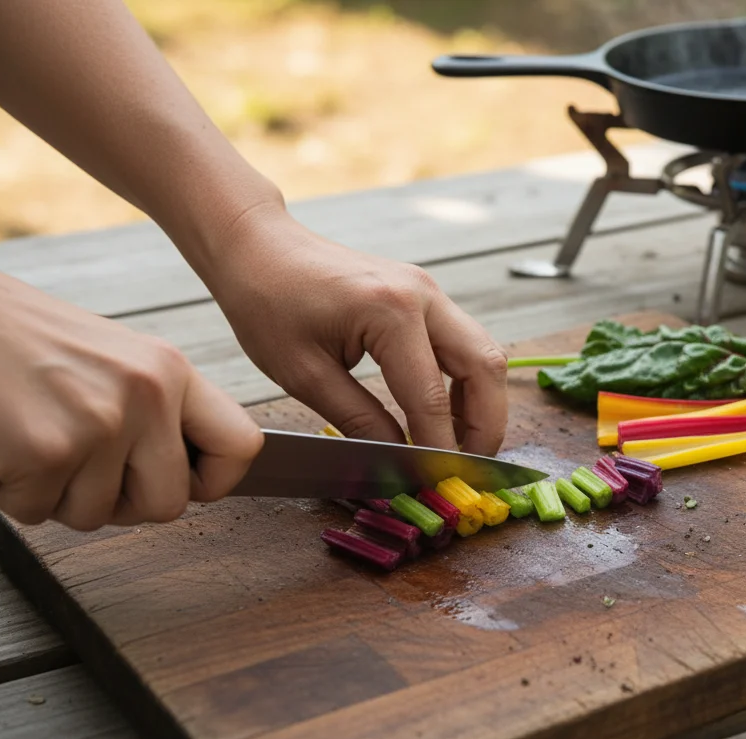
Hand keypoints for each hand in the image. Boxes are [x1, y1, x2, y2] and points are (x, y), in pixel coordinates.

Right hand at [0, 261, 262, 529]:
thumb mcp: (112, 360)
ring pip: (96, 516)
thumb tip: (185, 476)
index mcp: (169, 369)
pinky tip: (1, 444)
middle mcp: (147, 393)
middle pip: (168, 504)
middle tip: (78, 470)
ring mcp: (100, 423)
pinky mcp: (47, 450)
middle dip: (118, 504)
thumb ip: (155, 412)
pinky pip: (38, 512)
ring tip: (31, 440)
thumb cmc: (16, 339)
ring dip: (55, 496)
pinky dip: (11, 493)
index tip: (182, 483)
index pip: (242, 446)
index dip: (213, 481)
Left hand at [202, 208, 508, 454]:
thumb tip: (396, 461)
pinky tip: (445, 412)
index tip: (438, 485)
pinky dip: (466, 381)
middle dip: (485, 425)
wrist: (259, 247)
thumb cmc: (267, 304)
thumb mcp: (304, 375)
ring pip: (484, 353)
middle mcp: (423, 296)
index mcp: (390, 313)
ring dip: (481, 403)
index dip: (439, 448)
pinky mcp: (425, 295)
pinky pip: (465, 342)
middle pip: (485, 367)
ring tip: (458, 446)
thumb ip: (359, 421)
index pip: (431, 398)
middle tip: (468, 469)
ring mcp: (429, 291)